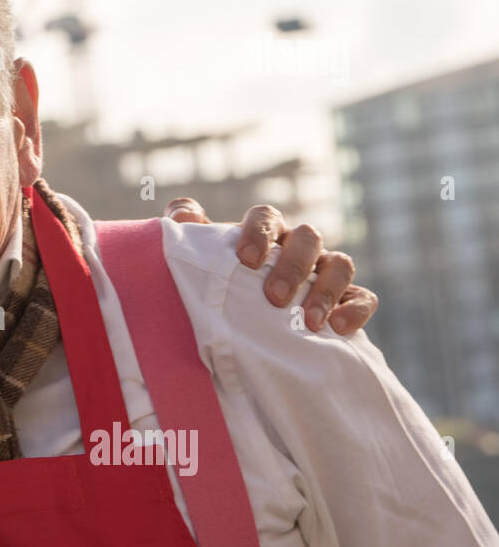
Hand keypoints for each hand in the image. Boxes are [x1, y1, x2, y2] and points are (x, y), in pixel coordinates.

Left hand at [163, 198, 377, 335]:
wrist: (247, 329)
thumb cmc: (223, 286)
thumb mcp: (203, 263)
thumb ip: (190, 235)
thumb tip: (182, 218)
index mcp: (264, 233)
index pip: (265, 217)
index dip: (258, 233)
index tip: (245, 260)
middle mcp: (297, 246)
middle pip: (307, 236)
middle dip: (293, 266)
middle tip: (274, 298)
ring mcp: (325, 271)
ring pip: (340, 264)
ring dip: (326, 290)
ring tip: (310, 323)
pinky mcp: (346, 299)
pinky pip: (363, 296)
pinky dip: (355, 309)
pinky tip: (339, 329)